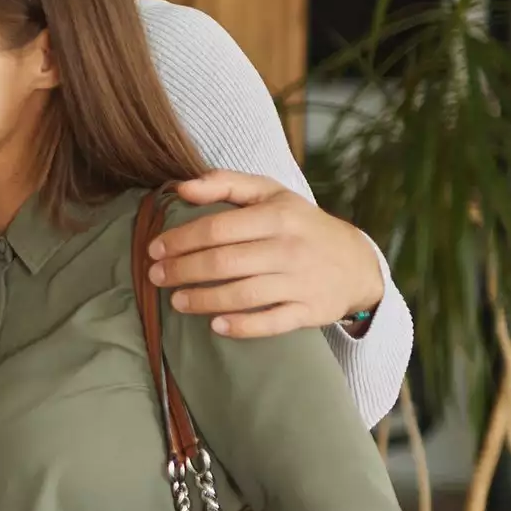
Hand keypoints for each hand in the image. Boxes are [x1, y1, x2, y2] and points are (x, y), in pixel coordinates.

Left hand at [155, 172, 385, 337]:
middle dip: (182, 271)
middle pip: (224, 263)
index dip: (180, 240)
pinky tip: (215, 326)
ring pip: (243, 294)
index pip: (217, 228)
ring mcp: (301, 282)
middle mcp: (289, 248)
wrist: (356, 262)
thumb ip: (225, 184)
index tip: (154, 249)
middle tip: (155, 276)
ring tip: (176, 301)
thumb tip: (180, 188)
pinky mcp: (310, 311)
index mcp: (277, 216)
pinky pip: (271, 323)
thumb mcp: (270, 194)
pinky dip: (242, 326)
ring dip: (203, 300)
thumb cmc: (300, 224)